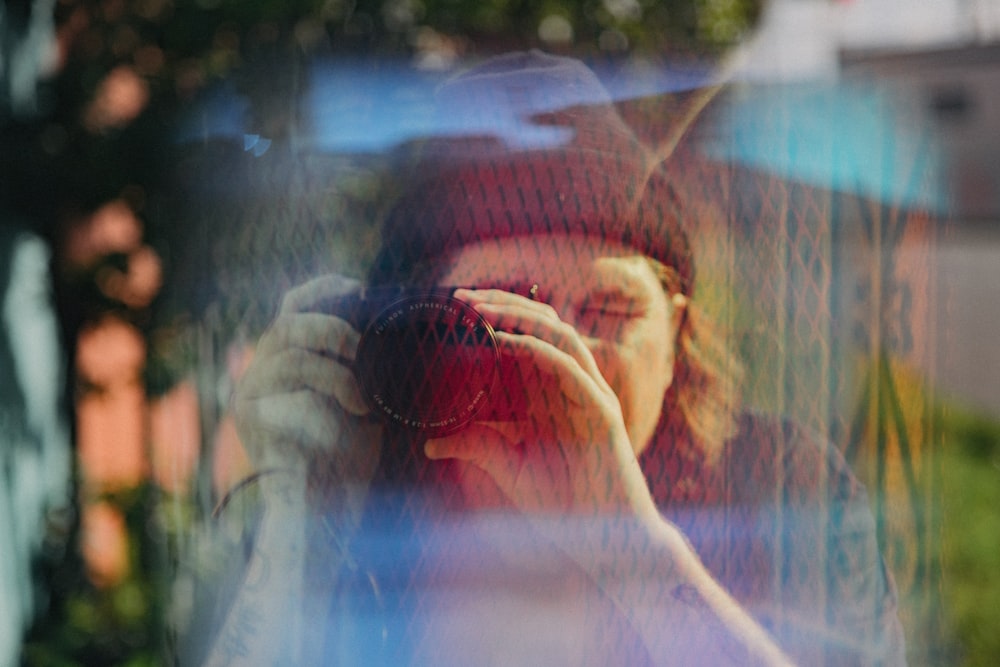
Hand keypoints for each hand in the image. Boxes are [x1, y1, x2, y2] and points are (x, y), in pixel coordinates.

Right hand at [231, 274, 381, 514]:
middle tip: (363, 354)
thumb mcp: (363, 398)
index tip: (359, 290)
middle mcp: (260, 372)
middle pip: (289, 323)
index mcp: (285, 360)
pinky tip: (348, 427)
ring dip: (336, 377)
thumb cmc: (349, 456)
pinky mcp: (251, 423)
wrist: (325, 514)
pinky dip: (328, 414)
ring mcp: (250, 396)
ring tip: (362, 404)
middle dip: (334, 330)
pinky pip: (292, 401)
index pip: (294, 305)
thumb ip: (361, 364)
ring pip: (292, 359)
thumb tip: (393, 327)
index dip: (324, 289)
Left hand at [424, 288, 656, 519]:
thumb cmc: (564, 507)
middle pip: (545, 324)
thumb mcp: (508, 469)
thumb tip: (432, 441)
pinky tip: (504, 341)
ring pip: (560, 334)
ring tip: (478, 309)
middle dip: (503, 304)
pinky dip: (536, 348)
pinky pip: (569, 367)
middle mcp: (575, 387)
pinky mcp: (602, 412)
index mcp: (556, 395)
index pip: (530, 337)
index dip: (496, 317)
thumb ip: (477, 446)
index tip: (454, 311)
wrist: (606, 544)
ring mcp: (592, 396)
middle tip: (460, 298)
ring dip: (519, 315)